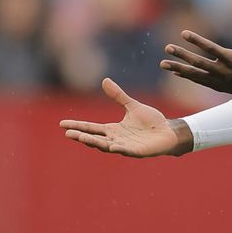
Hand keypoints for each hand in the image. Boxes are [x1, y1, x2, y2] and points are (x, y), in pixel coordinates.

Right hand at [60, 77, 186, 157]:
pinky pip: (127, 151)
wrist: (169, 131)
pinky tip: (111, 146)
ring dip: (95, 143)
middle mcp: (117, 139)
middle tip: (68, 133)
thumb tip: (104, 80)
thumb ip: (118, 96)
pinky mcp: (139, 151)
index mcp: (114, 130)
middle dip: (82, 136)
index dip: (78, 126)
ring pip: (107, 146)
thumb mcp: (132, 106)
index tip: (62, 124)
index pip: (92, 128)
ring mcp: (127, 147)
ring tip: (83, 139)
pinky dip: (119, 149)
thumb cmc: (151, 121)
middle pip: (96, 138)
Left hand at [161, 4, 231, 100]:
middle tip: (168, 47)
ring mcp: (220, 81)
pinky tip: (175, 70)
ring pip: (196, 75)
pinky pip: (199, 81)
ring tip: (162, 63)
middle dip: (183, 55)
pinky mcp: (218, 87)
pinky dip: (187, 76)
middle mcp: (225, 71)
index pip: (212, 49)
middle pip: (200, 63)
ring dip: (179, 68)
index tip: (183, 33)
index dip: (198, 41)